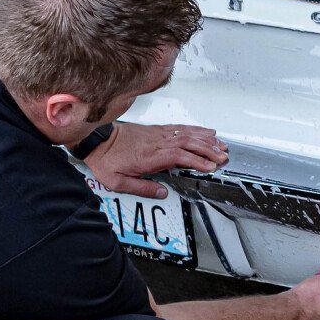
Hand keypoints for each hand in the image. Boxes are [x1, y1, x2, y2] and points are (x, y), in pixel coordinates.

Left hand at [88, 121, 227, 195]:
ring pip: (187, 134)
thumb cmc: (106, 159)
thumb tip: (162, 192)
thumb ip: (141, 187)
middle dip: (208, 150)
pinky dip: (195, 129)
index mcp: (149, 156)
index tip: (210, 166)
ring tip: (220, 145)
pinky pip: (180, 128)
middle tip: (223, 156)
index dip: (197, 160)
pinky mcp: (156, 130)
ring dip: (205, 139)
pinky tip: (205, 132)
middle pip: (188, 143)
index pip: (179, 156)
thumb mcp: (117, 181)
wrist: (96, 139)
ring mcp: (157, 134)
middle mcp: (156, 142)